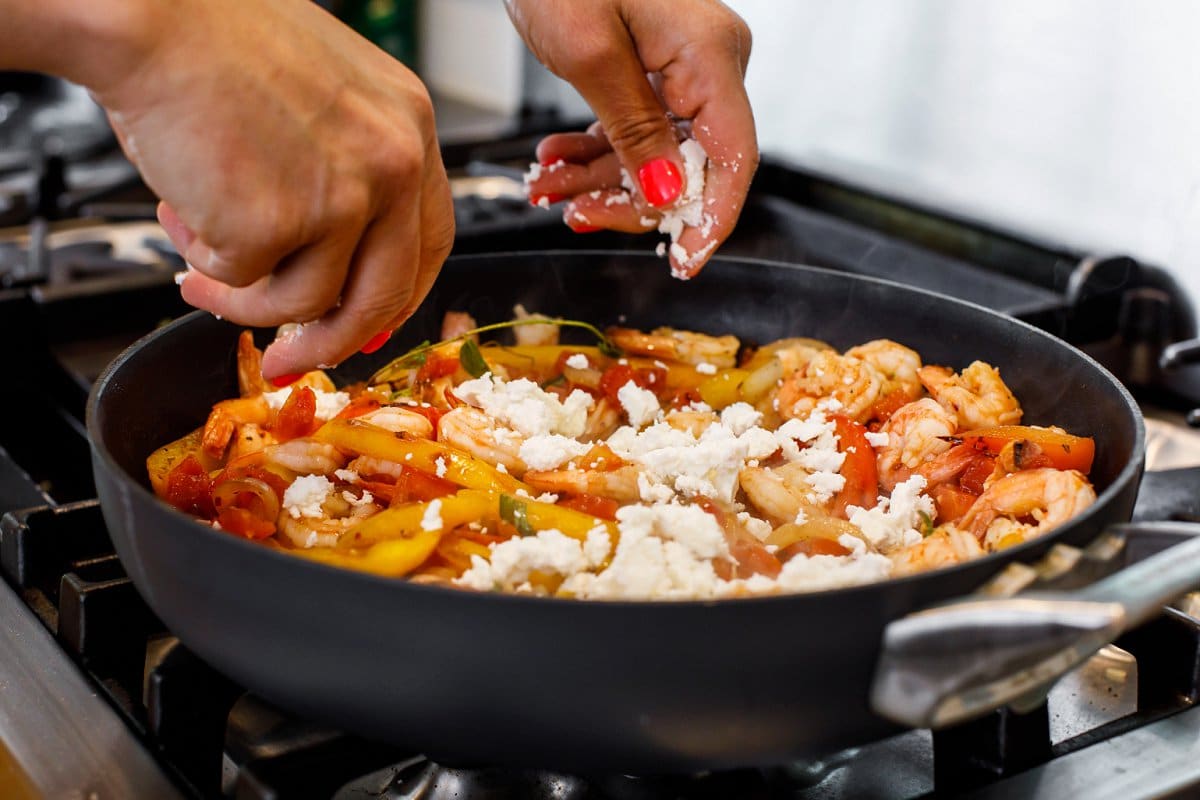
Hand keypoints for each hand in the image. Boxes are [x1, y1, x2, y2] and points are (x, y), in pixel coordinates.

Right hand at [96, 0, 453, 378]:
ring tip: (196, 261)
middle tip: (289, 359)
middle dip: (331, 341)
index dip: (396, 293)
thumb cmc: (216, 44)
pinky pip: (242, 280)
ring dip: (244, 298)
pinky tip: (180, 207)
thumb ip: (346, 176)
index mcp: (410, 128)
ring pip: (306, 300)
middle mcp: (393, 163)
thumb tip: (334, 274)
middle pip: (383, 293)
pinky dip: (203, 258)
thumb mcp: (325, 100)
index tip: (367, 323)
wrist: (146, 12)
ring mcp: (342, 196)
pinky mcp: (278, 221)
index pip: (430, 241)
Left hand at [507, 0, 756, 277]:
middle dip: (629, 199)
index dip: (710, 220)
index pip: (733, 158)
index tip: (682, 263)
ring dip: (599, 178)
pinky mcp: (651, 66)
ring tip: (547, 188)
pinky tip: (555, 161)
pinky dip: (593, 150)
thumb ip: (633, 131)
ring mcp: (681, 65)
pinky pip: (634, 127)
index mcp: (710, 55)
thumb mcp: (589, 52)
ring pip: (655, 152)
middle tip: (574, 214)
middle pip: (689, 164)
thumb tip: (669, 196)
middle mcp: (708, 62)